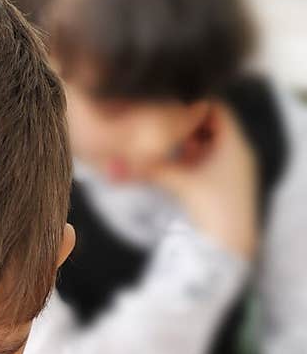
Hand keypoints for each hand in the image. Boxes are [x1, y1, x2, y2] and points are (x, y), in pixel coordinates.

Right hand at [148, 104, 258, 260]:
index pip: (218, 108)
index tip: (172, 108)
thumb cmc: (211, 209)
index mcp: (235, 144)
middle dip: (190, 127)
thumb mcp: (179, 183)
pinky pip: (214, 163)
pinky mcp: (230, 186)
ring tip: (172, 151)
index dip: (194, 105)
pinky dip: (198, 161)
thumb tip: (113, 164)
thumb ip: (150, 168)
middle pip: (215, 126)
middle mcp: (240, 153)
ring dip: (193, 145)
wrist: (230, 248)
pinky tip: (182, 170)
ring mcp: (237, 171)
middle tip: (168, 130)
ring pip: (214, 146)